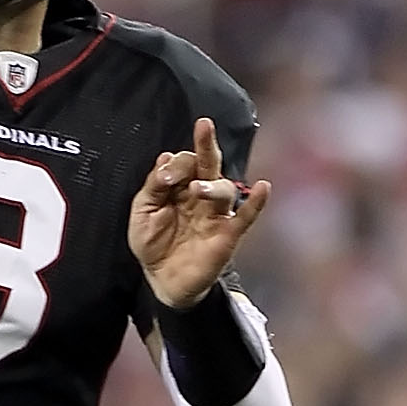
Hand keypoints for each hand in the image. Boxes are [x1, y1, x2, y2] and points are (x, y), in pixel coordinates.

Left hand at [130, 115, 270, 308]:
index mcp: (180, 185)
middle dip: (206, 144)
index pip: (184, 162)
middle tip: (203, 125)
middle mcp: (201, 195)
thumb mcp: (143, 211)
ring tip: (198, 188)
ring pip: (224, 189)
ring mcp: (216, 214)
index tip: (164, 178)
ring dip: (213, 185)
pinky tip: (263, 187)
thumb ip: (154, 185)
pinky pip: (245, 216)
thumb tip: (166, 156)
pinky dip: (256, 202)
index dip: (175, 165)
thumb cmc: (153, 243)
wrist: (160, 280)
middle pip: (209, 164)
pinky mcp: (227, 235)